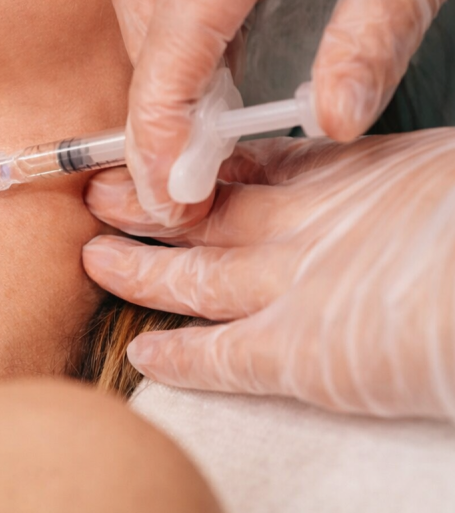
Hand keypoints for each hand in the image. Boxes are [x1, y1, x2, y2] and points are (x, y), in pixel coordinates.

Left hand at [83, 131, 454, 419]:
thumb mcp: (439, 168)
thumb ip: (391, 175)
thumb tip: (384, 181)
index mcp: (349, 177)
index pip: (258, 170)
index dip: (204, 165)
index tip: (165, 154)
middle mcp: (307, 228)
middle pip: (205, 215)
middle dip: (147, 203)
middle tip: (98, 191)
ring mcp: (294, 288)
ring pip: (191, 278)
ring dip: (138, 269)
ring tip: (92, 257)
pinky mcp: (297, 353)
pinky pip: (220, 357)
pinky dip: (179, 358)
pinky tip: (144, 356)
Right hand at [111, 0, 454, 225]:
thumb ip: (374, 33)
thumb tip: (331, 121)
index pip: (185, 14)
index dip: (164, 108)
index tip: (166, 180)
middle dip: (156, 91)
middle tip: (185, 166)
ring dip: (156, 47)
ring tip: (198, 112)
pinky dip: (162, 2)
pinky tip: (200, 37)